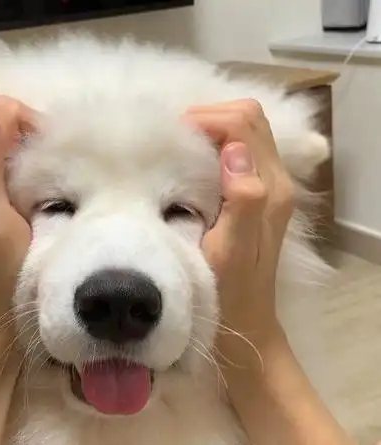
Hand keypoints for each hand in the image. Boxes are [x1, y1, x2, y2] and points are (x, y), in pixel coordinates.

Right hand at [184, 100, 294, 350]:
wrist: (244, 321)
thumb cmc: (229, 292)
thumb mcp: (230, 251)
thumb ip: (242, 200)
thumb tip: (234, 150)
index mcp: (269, 189)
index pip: (244, 124)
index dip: (207, 121)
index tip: (172, 140)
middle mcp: (275, 181)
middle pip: (249, 120)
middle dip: (209, 118)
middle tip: (173, 141)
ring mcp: (268, 188)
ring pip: (245, 132)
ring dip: (212, 129)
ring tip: (179, 148)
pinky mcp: (257, 197)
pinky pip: (240, 151)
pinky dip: (215, 144)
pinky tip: (192, 162)